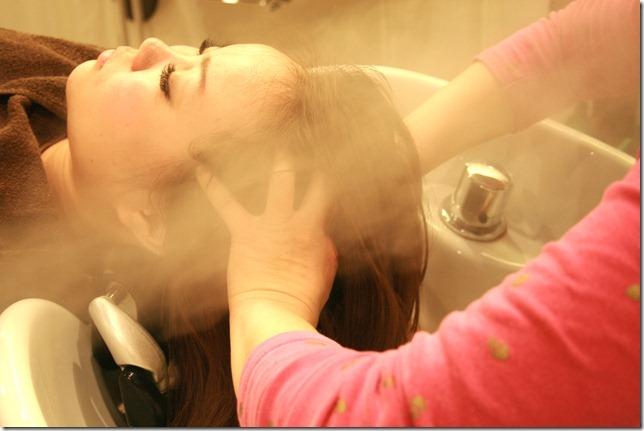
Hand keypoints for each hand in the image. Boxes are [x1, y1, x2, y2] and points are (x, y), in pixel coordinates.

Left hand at [196, 156, 336, 325]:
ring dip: (278, 162)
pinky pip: (227, 203)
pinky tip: (201, 168)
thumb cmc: (302, 299)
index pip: (326, 192)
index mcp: (317, 231)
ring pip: (277, 181)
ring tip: (275, 141)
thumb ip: (323, 245)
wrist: (275, 314)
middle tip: (305, 141)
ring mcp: (271, 223)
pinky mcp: (244, 231)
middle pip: (307, 182)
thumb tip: (320, 231)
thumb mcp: (325, 270)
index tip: (326, 159)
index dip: (326, 173)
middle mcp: (298, 220)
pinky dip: (213, 185)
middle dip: (306, 159)